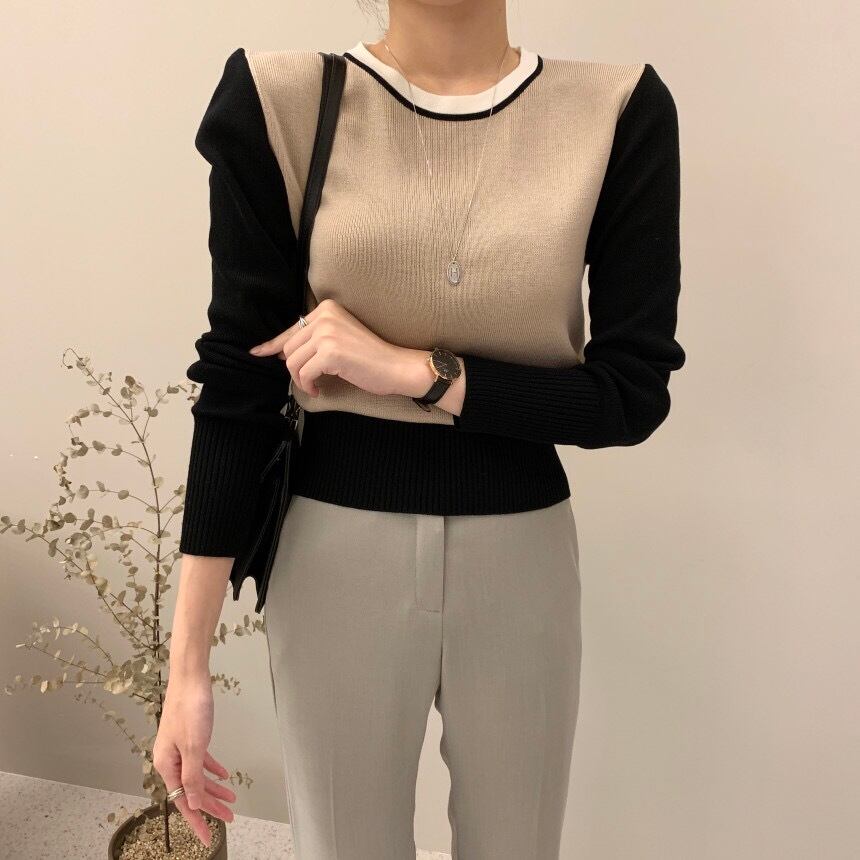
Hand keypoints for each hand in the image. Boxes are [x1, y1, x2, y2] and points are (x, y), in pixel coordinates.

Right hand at [153, 672, 236, 847]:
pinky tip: (224, 775)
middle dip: (210, 805)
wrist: (191, 677)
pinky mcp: (190, 736)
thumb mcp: (194, 746)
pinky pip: (201, 760)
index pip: (183, 801)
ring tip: (232, 799)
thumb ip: (192, 776)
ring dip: (214, 788)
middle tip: (229, 818)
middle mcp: (170, 759)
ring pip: (197, 776)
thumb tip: (192, 802)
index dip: (197, 820)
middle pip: (192, 790)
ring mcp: (179, 747)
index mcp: (167, 765)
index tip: (208, 838)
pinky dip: (212, 768)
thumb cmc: (190, 708)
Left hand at [249, 298, 443, 399]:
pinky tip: (318, 389)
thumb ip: (313, 339)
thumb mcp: (339, 339)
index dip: (273, 344)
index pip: (291, 329)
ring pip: (293, 362)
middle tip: (309, 380)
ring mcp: (327, 333)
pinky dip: (308, 385)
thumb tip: (280, 352)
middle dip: (294, 369)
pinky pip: (304, 373)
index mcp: (327, 309)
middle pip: (289, 347)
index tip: (258, 352)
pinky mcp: (330, 352)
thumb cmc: (370, 357)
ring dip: (301, 379)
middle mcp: (325, 316)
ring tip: (315, 385)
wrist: (395, 366)